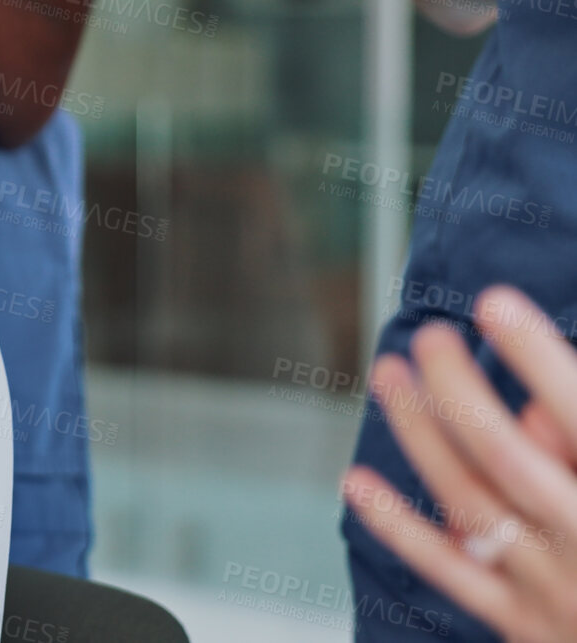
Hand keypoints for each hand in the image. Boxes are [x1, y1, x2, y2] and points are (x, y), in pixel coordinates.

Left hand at [344, 286, 576, 641]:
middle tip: (430, 336)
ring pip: (469, 502)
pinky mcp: (525, 627)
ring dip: (420, 434)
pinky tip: (357, 481)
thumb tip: (532, 407)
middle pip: (508, 459)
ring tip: (390, 374)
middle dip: (461, 391)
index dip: (538, 359)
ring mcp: (555, 593)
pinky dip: (400, 527)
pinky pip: (453, 574)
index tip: (495, 303)